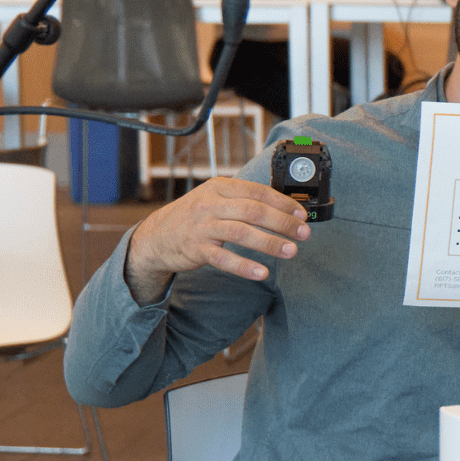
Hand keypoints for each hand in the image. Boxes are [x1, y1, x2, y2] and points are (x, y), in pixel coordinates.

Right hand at [124, 178, 309, 304]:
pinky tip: (262, 272)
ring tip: (291, 251)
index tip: (302, 215)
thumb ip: (243, 201)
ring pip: (241, 233)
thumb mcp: (215, 199)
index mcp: (219, 188)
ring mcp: (202, 227)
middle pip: (253, 211)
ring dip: (270, 243)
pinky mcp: (196, 249)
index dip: (283, 203)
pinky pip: (223, 258)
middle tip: (304, 233)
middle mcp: (210, 204)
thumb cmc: (193, 217)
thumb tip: (284, 208)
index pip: (258, 192)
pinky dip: (244, 266)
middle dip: (283, 222)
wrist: (155, 237)